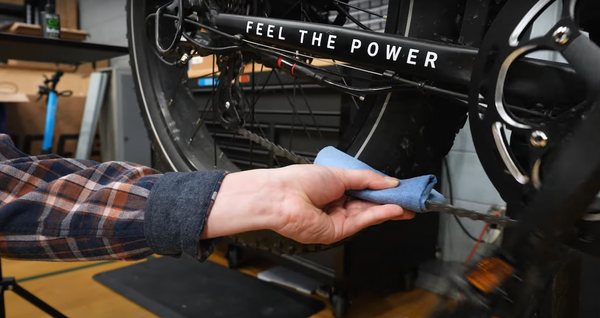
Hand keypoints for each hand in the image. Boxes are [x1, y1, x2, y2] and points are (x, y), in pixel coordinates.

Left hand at [203, 165, 414, 243]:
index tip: (399, 188)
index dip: (382, 190)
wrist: (281, 197)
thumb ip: (367, 179)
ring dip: (389, 209)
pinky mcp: (337, 232)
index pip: (364, 191)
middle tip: (410, 199)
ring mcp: (337, 220)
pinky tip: (394, 209)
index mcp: (334, 188)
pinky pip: (362, 222)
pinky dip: (380, 215)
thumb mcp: (339, 173)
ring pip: (368, 214)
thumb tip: (389, 181)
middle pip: (369, 204)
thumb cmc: (299, 181)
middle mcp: (336, 205)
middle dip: (390, 202)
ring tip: (408, 204)